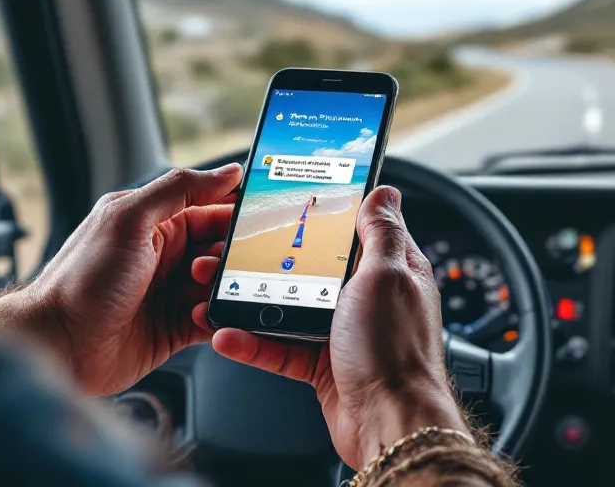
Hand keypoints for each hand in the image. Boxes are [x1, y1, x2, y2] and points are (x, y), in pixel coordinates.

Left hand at [0, 164, 242, 395]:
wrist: (57, 347)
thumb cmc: (81, 282)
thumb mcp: (129, 220)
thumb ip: (179, 189)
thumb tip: (228, 171)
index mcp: (154, 223)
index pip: (211, 209)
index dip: (235, 215)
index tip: (258, 221)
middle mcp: (164, 256)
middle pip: (222, 248)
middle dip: (230, 255)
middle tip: (215, 263)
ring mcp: (170, 293)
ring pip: (221, 284)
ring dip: (222, 288)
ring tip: (201, 293)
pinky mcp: (175, 327)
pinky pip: (213, 317)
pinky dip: (217, 317)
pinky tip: (200, 316)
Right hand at [195, 186, 466, 469]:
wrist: (390, 422)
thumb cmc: (397, 350)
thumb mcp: (388, 274)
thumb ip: (381, 233)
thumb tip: (384, 191)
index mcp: (392, 269)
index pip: (359, 228)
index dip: (330, 211)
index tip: (293, 198)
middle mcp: (369, 298)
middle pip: (315, 265)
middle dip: (275, 256)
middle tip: (236, 246)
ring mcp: (345, 332)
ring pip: (291, 307)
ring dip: (253, 300)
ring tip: (217, 288)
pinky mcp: (324, 365)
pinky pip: (281, 348)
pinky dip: (253, 342)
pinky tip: (227, 334)